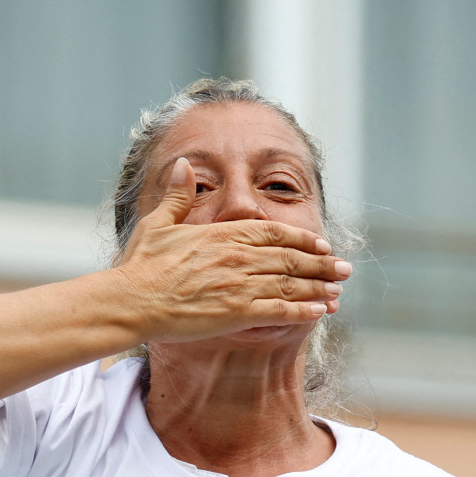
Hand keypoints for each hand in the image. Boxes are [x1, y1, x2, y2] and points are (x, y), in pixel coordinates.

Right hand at [115, 158, 350, 343]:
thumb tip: (184, 164)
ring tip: (338, 292)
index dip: (302, 238)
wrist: (130, 300)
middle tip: (345, 269)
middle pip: (291, 258)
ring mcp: (240, 285)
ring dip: (318, 288)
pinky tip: (319, 312)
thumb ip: (178, 195)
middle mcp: (238, 257)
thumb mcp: (159, 222)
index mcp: (224, 234)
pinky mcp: (237, 312)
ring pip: (291, 284)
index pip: (274, 232)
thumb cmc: (141, 265)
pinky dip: (302, 311)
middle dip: (322, 264)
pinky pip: (279, 311)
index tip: (321, 243)